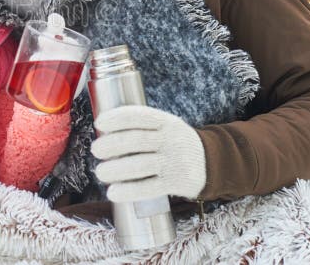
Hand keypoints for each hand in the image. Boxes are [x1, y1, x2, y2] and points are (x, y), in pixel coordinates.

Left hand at [91, 105, 205, 200]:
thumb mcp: (166, 127)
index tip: (99, 123)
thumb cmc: (176, 143)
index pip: (140, 116)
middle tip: (96, 150)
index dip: (117, 118)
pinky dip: (129, 191)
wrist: (213, 163)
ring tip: (100, 172)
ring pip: (140, 165)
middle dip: (112, 144)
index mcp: (166, 122)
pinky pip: (149, 188)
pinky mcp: (177, 182)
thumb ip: (142, 127)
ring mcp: (174, 161)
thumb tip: (104, 133)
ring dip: (116, 169)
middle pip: (137, 140)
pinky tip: (113, 192)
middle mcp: (171, 140)